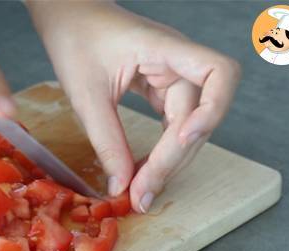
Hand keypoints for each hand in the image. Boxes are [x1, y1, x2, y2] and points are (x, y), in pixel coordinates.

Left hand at [27, 0, 240, 212]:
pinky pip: (172, 126)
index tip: (182, 140)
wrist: (68, 17)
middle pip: (199, 117)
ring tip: (142, 192)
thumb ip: (106, 141)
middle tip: (143, 195)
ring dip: (169, 162)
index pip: (220, 73)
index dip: (213, 111)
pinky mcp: (162, 89)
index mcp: (167, 48)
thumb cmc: (75, 39)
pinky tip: (142, 173)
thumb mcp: (86, 94)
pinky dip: (160, 152)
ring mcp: (173, 76)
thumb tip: (121, 186)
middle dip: (173, 159)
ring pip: (188, 128)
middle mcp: (179, 63)